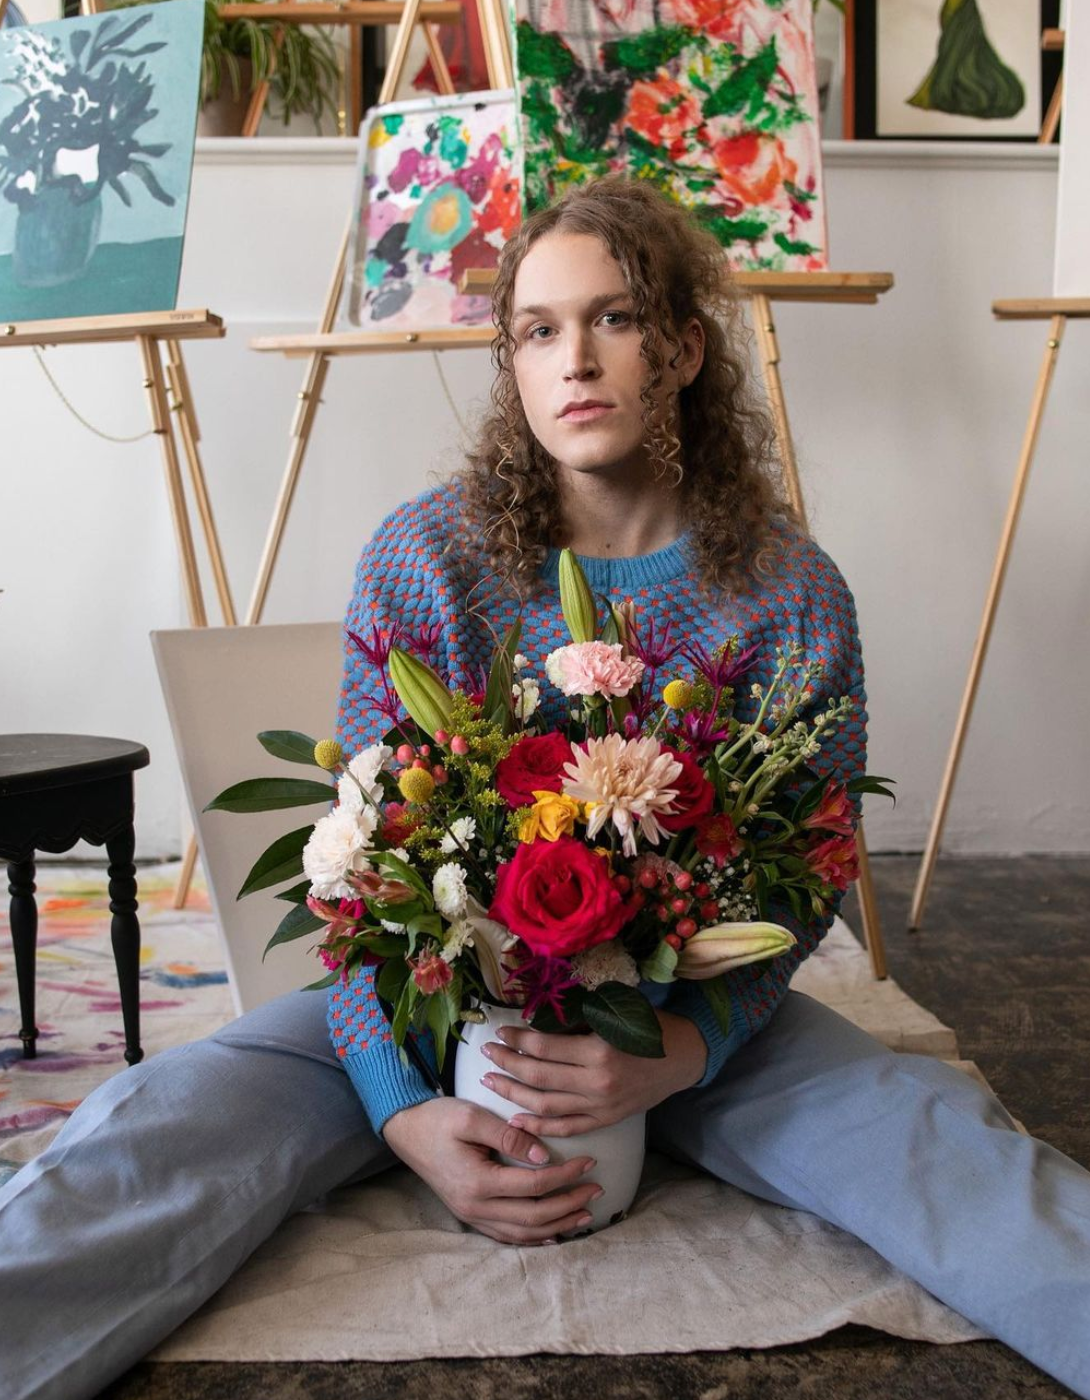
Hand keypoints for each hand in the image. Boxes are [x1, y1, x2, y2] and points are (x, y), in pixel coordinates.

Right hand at [381, 1096, 603, 1245]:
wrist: (406, 1130)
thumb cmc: (438, 1119)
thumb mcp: (472, 1117)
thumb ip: (508, 1135)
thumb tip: (542, 1155)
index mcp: (478, 1183)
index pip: (534, 1186)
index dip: (566, 1175)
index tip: (589, 1161)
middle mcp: (475, 1207)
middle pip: (534, 1217)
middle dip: (569, 1205)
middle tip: (597, 1190)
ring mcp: (472, 1215)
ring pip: (523, 1232)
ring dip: (557, 1225)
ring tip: (584, 1214)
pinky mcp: (471, 1214)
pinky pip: (507, 1235)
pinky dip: (533, 1237)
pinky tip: (552, 1234)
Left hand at [478, 1010, 707, 1136]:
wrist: (683, 1058)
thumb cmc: (650, 1027)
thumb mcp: (616, 1012)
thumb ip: (578, 1020)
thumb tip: (537, 1021)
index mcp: (598, 1050)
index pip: (544, 1047)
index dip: (517, 1041)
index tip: (499, 1033)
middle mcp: (596, 1082)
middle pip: (538, 1078)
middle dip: (506, 1065)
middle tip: (486, 1054)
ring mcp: (600, 1106)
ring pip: (545, 1106)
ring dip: (513, 1095)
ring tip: (491, 1082)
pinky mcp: (606, 1121)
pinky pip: (566, 1128)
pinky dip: (538, 1127)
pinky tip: (515, 1119)